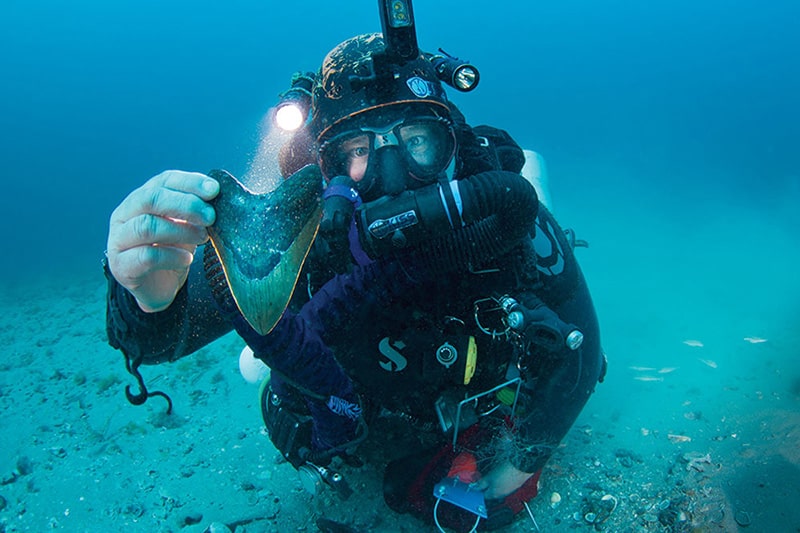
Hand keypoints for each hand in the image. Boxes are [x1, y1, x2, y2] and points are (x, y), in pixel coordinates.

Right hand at [106, 170, 219, 311]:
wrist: (159, 287)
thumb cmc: (173, 249)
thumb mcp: (187, 225)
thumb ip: (197, 210)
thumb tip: (219, 195)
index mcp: (141, 198)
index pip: (164, 180)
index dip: (190, 182)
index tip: (214, 190)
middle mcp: (124, 215)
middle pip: (151, 199)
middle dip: (186, 204)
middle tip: (211, 216)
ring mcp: (119, 240)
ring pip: (146, 226)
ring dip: (181, 230)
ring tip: (203, 238)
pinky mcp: (121, 266)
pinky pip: (146, 256)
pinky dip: (172, 256)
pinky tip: (188, 259)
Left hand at [475, 461, 534, 499]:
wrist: (522, 466)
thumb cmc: (507, 471)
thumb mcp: (489, 477)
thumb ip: (480, 483)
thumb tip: (473, 488)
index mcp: (494, 494)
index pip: (482, 496)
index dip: (477, 490)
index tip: (474, 484)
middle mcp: (502, 495)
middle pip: (490, 493)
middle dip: (485, 486)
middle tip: (483, 477)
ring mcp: (509, 490)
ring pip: (498, 488)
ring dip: (493, 483)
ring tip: (493, 475)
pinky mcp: (514, 485)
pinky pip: (505, 485)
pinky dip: (501, 481)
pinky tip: (502, 474)